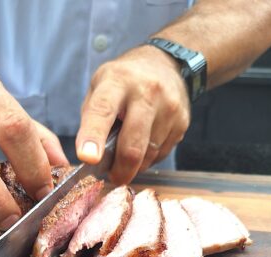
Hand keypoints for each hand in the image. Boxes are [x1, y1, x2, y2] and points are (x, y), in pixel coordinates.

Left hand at [76, 45, 189, 183]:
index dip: (93, 137)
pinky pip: (161, 155)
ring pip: (147, 156)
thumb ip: (91, 119)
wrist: (166, 65)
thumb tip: (90, 157)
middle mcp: (146, 93)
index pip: (102, 111)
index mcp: (117, 81)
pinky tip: (144, 143)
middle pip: (132, 146)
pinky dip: (148, 158)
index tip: (88, 158)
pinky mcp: (182, 122)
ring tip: (127, 151)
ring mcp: (169, 108)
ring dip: (134, 164)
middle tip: (113, 177)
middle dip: (120, 171)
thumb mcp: (99, 87)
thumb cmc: (124, 82)